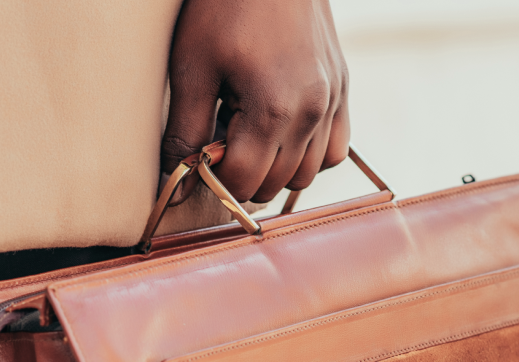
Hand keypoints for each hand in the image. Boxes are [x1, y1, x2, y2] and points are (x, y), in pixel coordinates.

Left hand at [162, 0, 349, 203]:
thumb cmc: (224, 7)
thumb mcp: (192, 68)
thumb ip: (185, 132)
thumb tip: (175, 187)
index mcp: (274, 108)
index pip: (243, 181)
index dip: (212, 178)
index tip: (196, 155)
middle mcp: (313, 111)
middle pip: (275, 184)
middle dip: (241, 174)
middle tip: (217, 136)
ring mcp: (334, 101)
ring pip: (307, 175)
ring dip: (274, 169)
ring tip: (247, 133)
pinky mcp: (343, 89)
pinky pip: (334, 150)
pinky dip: (308, 154)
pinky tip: (280, 132)